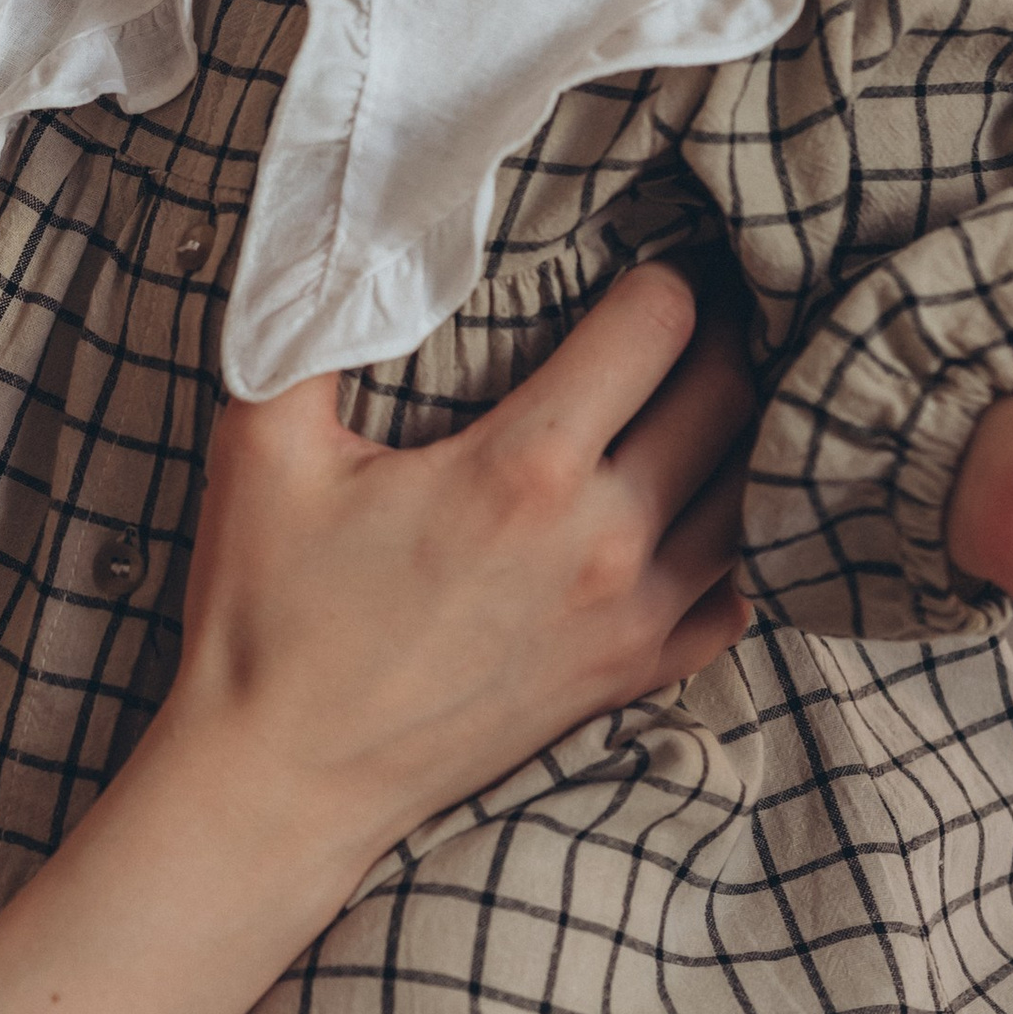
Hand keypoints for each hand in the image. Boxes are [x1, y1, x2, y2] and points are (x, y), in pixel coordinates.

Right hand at [158, 263, 755, 894]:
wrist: (279, 780)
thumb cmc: (267, 615)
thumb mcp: (261, 448)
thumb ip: (307, 326)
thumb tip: (340, 233)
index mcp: (525, 469)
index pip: (659, 326)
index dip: (662, 274)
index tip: (641, 256)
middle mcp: (604, 542)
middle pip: (731, 396)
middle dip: (719, 332)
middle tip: (689, 303)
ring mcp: (632, 619)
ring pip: (751, 493)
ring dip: (740, 429)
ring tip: (703, 387)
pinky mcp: (631, 677)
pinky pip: (738, 593)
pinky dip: (736, 538)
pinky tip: (699, 504)